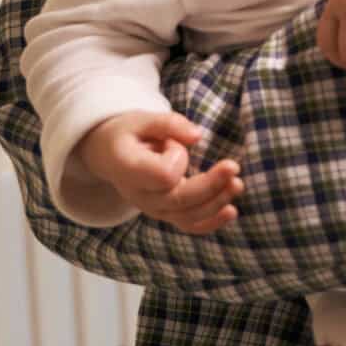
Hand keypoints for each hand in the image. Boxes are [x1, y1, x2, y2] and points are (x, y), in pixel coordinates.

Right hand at [75, 110, 241, 234]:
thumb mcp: (141, 119)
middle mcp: (140, 196)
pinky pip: (189, 225)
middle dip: (211, 185)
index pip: (162, 175)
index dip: (177, 158)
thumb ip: (168, 124)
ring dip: (217, 202)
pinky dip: (211, 222)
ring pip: (188, 216)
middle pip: (180, 200)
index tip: (175, 143)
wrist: (108, 156)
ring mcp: (152, 209)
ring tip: (237, 184)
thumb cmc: (127, 134)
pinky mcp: (165, 213)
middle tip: (234, 167)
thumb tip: (197, 136)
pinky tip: (231, 211)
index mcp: (130, 170)